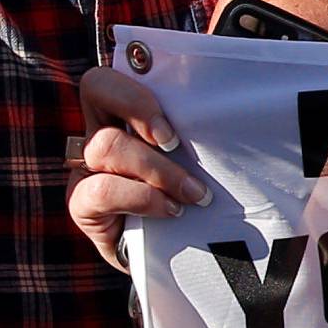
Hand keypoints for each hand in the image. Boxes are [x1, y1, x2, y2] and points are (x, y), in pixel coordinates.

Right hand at [69, 65, 208, 272]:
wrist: (182, 251)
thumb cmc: (195, 191)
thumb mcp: (201, 154)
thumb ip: (202, 126)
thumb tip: (244, 101)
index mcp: (123, 110)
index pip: (107, 76)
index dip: (133, 88)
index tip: (170, 114)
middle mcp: (99, 130)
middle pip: (96, 90)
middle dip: (142, 111)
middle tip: (175, 142)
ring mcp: (87, 167)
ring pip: (106, 144)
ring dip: (157, 169)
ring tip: (194, 194)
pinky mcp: (82, 204)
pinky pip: (101, 190)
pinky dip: (143, 198)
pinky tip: (171, 211)